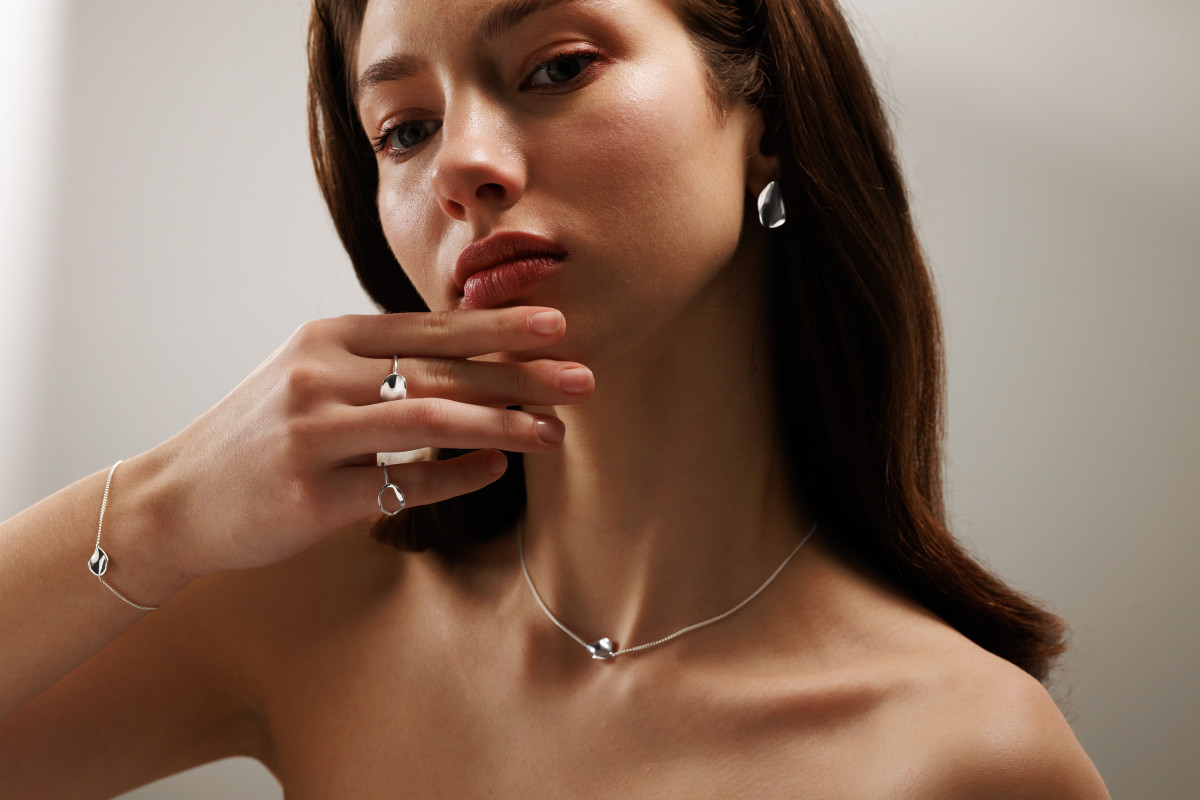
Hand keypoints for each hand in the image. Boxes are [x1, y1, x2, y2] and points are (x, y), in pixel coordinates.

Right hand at [142, 306, 590, 577]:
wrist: (176, 497)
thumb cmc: (259, 434)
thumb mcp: (310, 376)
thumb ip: (378, 362)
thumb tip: (470, 360)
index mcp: (328, 340)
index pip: (430, 327)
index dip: (498, 325)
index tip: (557, 322)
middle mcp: (320, 375)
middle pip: (441, 369)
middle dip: (520, 372)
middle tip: (582, 378)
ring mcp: (313, 433)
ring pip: (429, 419)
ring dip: (502, 423)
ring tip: (554, 431)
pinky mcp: (309, 493)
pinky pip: (400, 484)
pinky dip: (456, 478)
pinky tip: (497, 472)